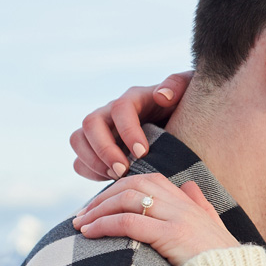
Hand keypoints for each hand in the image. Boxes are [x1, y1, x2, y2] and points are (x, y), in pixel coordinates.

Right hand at [70, 72, 193, 180]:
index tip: (143, 153)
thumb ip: (178, 85)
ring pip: (78, 140)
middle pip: (90, 123)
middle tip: (123, 171)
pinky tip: (111, 181)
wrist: (181, 125)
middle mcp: (111, 112)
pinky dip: (90, 172)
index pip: (120, 109)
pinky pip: (79, 160)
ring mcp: (101, 131)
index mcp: (134, 98)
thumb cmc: (185, 108)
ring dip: (93, 161)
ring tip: (117, 177)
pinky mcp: (96, 150)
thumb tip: (162, 96)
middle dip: (104, 149)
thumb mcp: (187, 91)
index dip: (127, 131)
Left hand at [72, 173, 240, 265]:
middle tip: (81, 215)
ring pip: (129, 198)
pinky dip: (104, 224)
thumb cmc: (225, 263)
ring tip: (79, 225)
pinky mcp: (173, 236)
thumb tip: (190, 186)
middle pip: (133, 184)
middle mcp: (183, 204)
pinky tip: (89, 233)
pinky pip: (130, 222)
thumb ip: (201, 206)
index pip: (148, 180)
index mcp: (189, 202)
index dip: (119, 189)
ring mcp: (179, 218)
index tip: (99, 206)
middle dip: (102, 197)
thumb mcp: (214, 228)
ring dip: (98, 209)